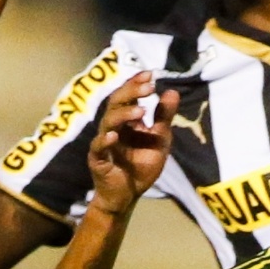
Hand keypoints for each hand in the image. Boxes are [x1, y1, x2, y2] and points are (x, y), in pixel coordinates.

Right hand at [88, 77, 175, 214]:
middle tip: (148, 86)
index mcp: (126, 122)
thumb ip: (163, 117)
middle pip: (115, 104)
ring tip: (141, 111)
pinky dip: (104, 141)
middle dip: (131, 93)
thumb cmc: (141, 166)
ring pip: (107, 123)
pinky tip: (114, 136)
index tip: (150, 74)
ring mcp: (103, 143)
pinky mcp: (97, 160)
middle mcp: (113, 128)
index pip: (127, 97)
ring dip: (123, 115)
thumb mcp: (159, 139)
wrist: (130, 194)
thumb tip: (171, 91)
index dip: (136, 85)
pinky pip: (98, 148)